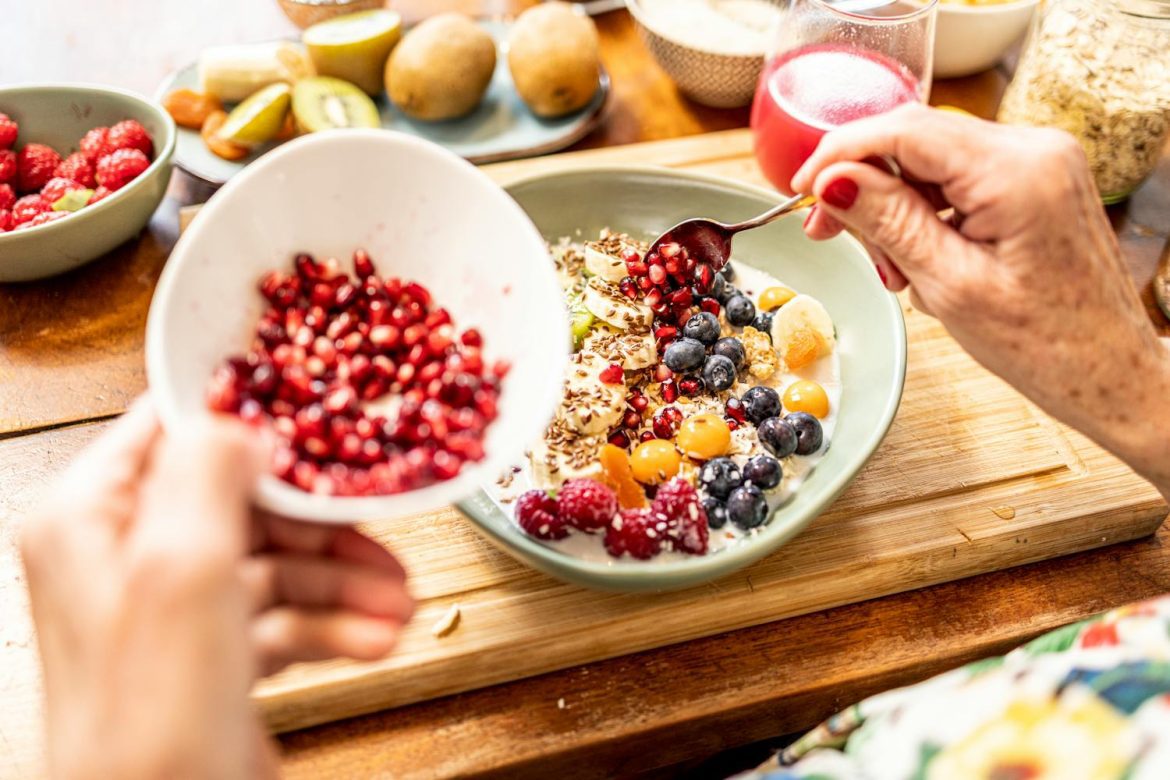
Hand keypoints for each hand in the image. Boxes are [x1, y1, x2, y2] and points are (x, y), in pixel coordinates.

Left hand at [21, 398, 413, 778]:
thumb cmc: (151, 727)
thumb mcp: (183, 573)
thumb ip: (208, 473)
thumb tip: (243, 414)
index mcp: (93, 518)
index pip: (178, 428)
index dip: (255, 419)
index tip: (324, 416)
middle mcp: (130, 557)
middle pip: (248, 501)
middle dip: (326, 525)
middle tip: (381, 532)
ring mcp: (176, 610)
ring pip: (279, 564)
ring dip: (346, 581)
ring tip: (401, 602)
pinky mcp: (215, 657)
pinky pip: (286, 619)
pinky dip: (336, 625)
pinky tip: (378, 638)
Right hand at [792, 104, 1169, 497]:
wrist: (1109, 373)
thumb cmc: (1045, 345)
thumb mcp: (948, 284)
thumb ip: (888, 220)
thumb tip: (833, 181)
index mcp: (1016, 170)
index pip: (905, 129)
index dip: (841, 153)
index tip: (801, 189)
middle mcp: (1034, 148)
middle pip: (916, 141)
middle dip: (866, 186)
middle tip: (831, 236)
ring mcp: (1039, 162)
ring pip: (933, 161)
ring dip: (895, 207)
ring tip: (893, 270)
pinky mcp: (1036, 181)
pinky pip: (960, 179)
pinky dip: (926, 212)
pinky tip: (920, 258)